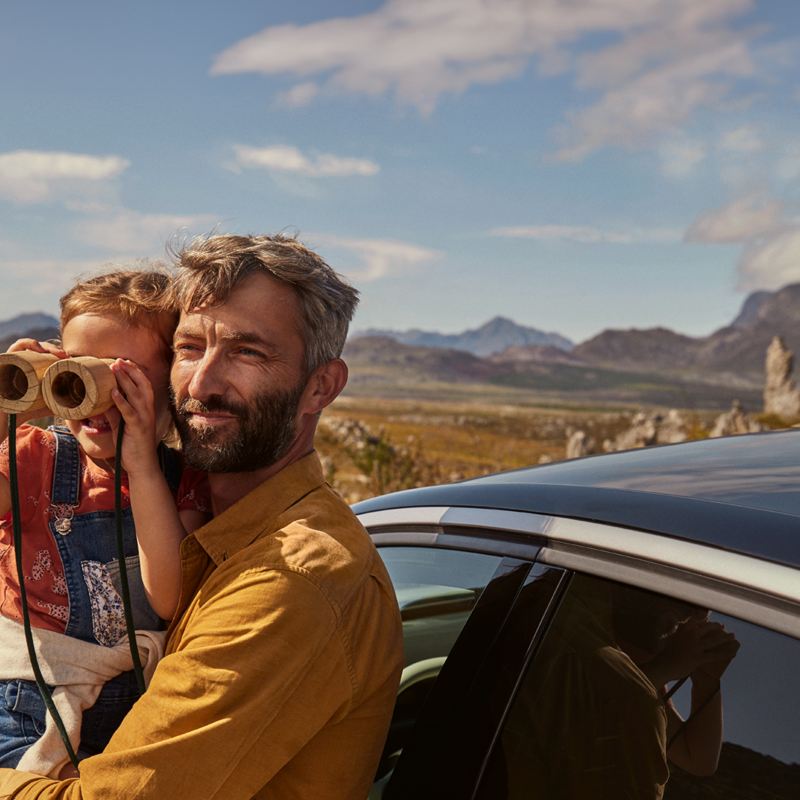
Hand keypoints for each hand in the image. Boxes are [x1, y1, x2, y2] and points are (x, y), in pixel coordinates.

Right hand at [3, 338, 67, 424]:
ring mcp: (13, 362)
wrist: (2, 419)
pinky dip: (27, 343)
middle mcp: (22, 364)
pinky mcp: (4, 362)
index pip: (46, 356)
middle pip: (39, 349)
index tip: (72, 360)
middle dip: (55, 350)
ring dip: (45, 345)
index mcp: (32, 371)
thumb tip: (79, 403)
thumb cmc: (21, 412)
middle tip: (66, 356)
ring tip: (57, 353)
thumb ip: (58, 403)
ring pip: (29, 346)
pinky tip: (38, 348)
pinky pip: (15, 348)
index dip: (60, 355)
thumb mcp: (44, 406)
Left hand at [110, 360, 159, 476]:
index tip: (124, 361)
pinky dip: (121, 401)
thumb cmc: (133, 447)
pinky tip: (112, 392)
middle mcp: (148, 411)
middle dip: (130, 371)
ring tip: (115, 368)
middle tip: (117, 360)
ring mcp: (144, 418)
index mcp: (146, 409)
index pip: (144, 385)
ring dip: (125, 380)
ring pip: (136, 394)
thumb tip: (103, 403)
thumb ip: (115, 414)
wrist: (143, 466)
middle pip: (142, 385)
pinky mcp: (137, 427)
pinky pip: (129, 412)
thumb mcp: (122, 427)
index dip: (135, 372)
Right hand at [643, 618, 738, 686]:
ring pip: (714, 640)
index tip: (712, 621)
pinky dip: (725, 653)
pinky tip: (733, 652)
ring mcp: (695, 646)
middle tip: (724, 627)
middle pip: (708, 628)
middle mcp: (690, 634)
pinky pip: (715, 655)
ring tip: (733, 636)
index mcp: (683, 628)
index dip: (706, 621)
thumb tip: (682, 625)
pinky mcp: (699, 657)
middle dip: (717, 627)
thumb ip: (679, 631)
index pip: (698, 621)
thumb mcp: (671, 637)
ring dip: (725, 638)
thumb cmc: (665, 653)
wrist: (663, 665)